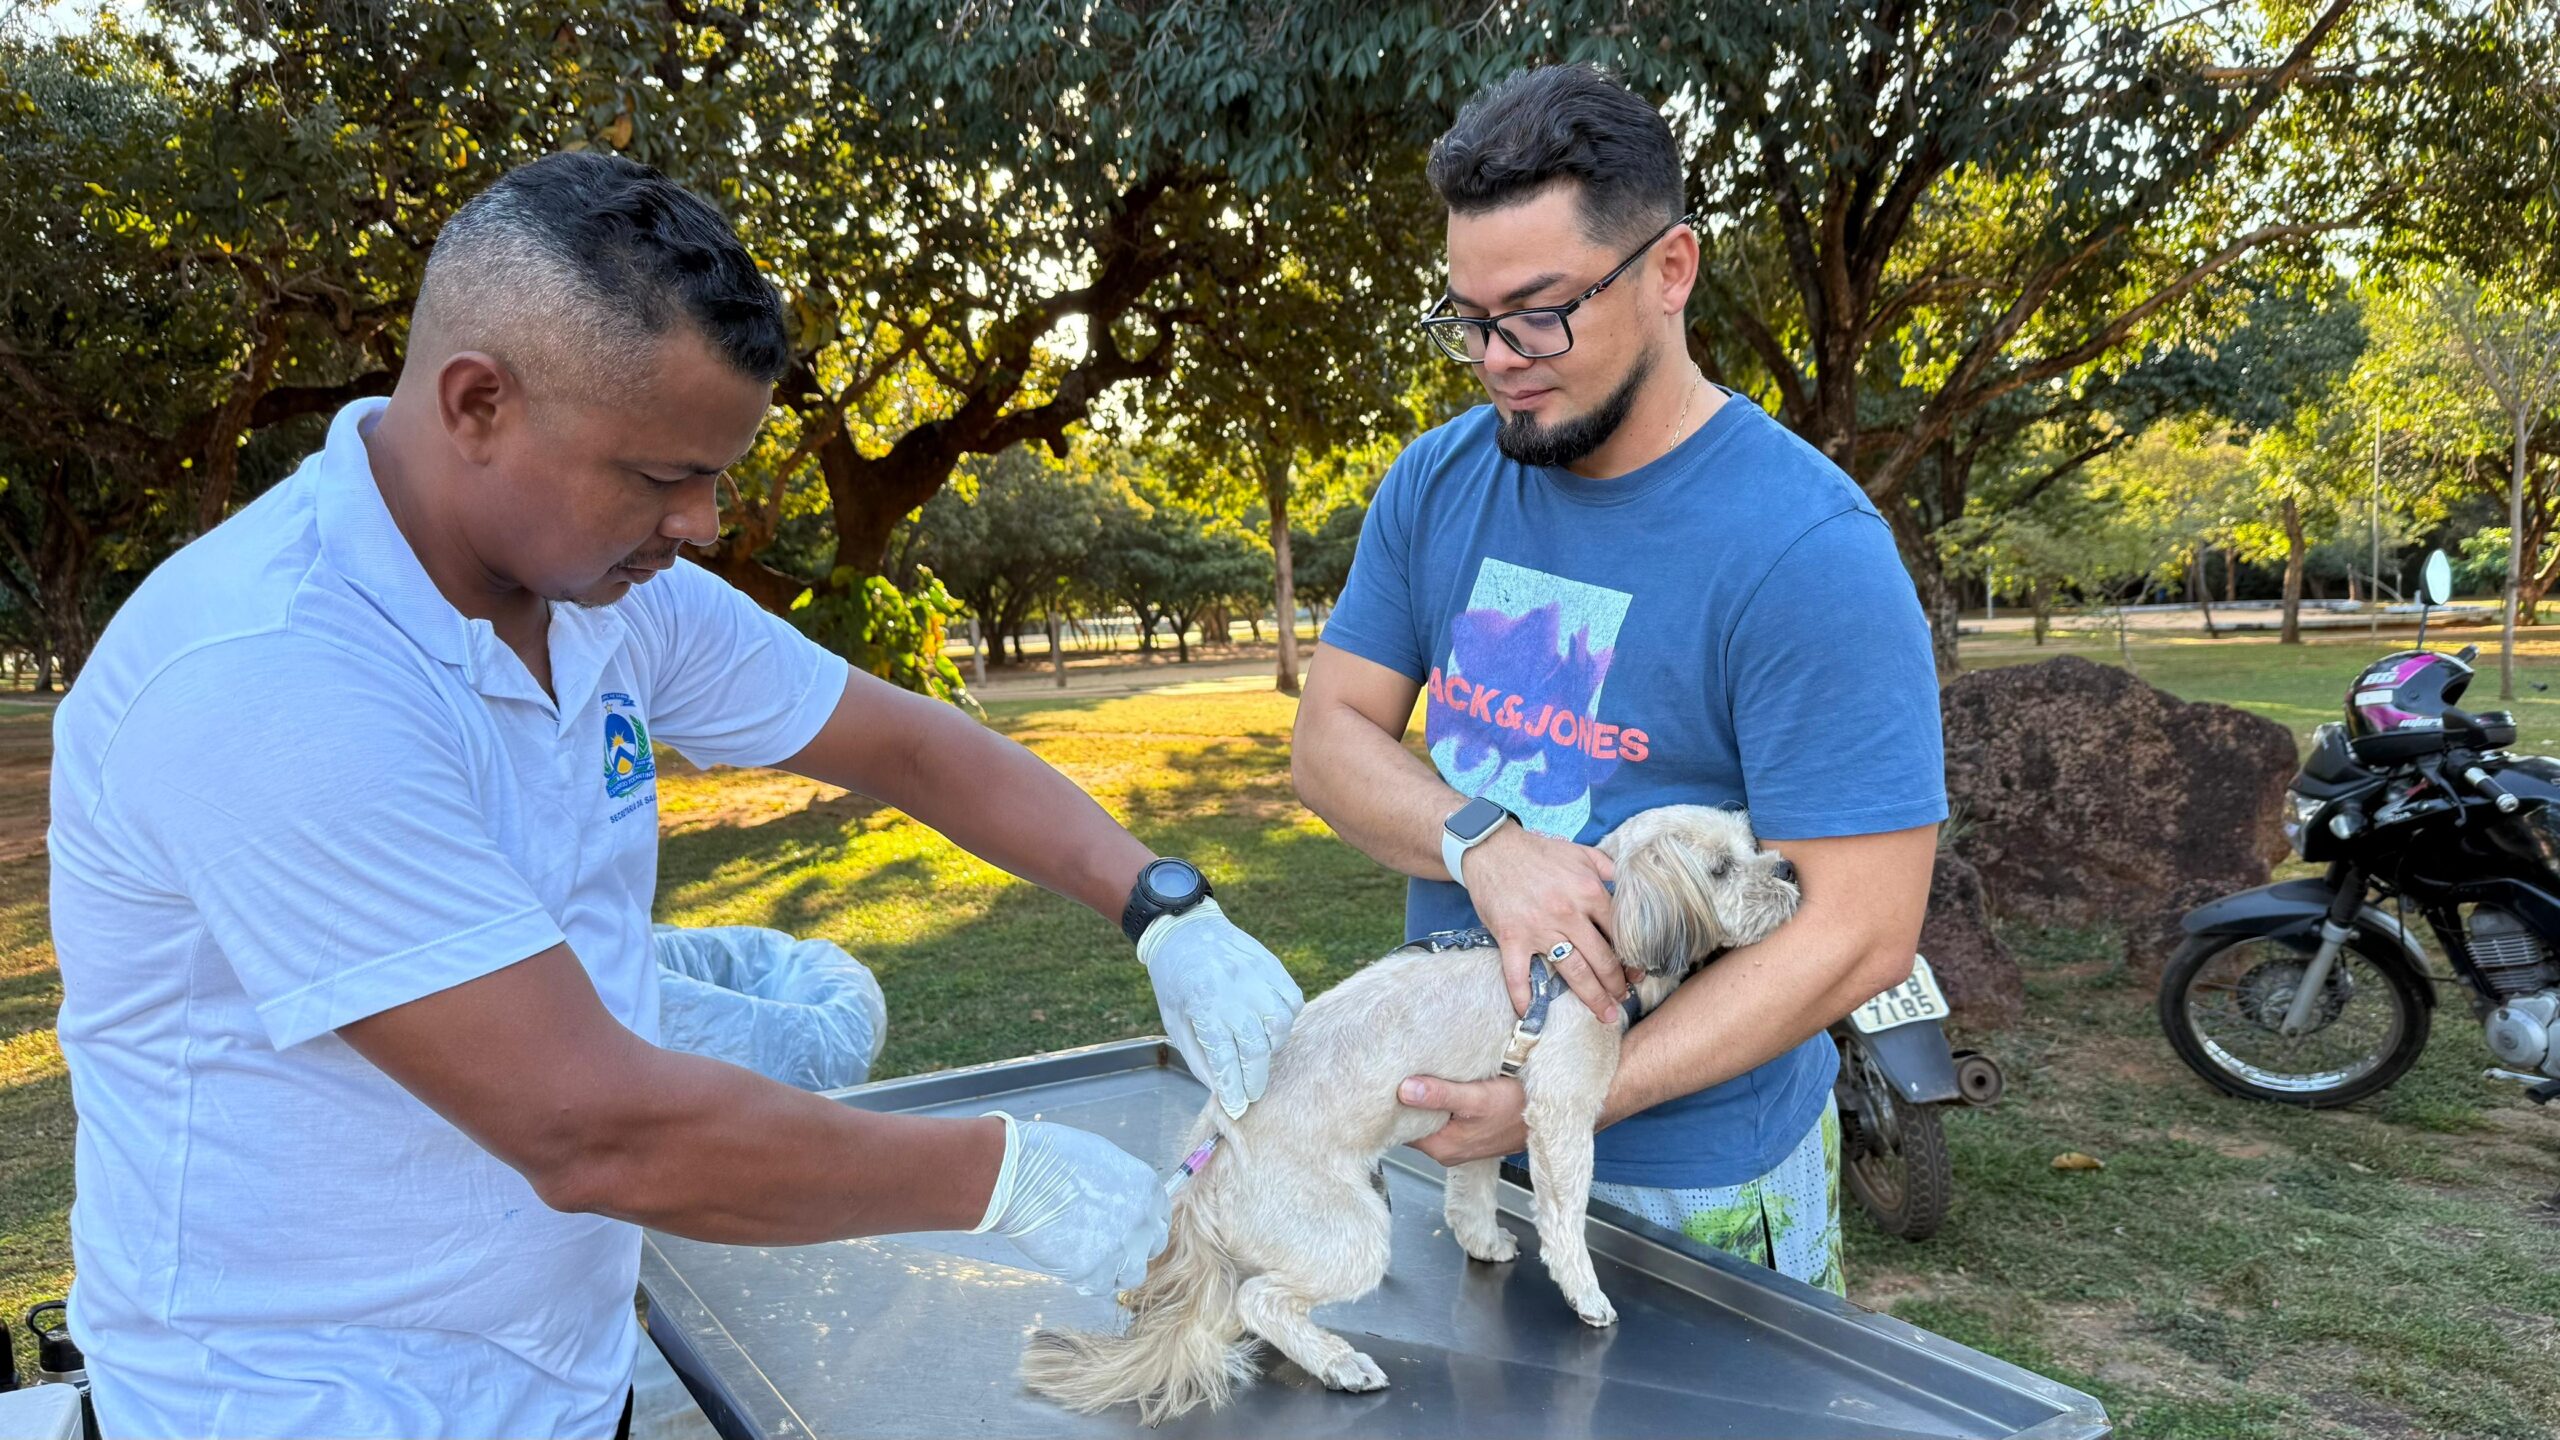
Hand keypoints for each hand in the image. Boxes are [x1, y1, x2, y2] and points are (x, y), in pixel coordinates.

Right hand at [974, 1113, 1170, 1294]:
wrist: (1020, 1176)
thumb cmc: (1054, 1157)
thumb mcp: (1103, 1159)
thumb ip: (1123, 1186)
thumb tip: (1123, 1202)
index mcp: (1147, 1189)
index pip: (1161, 1219)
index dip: (1142, 1227)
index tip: (1125, 1231)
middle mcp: (1142, 1221)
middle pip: (1151, 1248)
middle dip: (1131, 1250)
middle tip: (1104, 1245)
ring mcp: (1121, 1249)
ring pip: (1131, 1276)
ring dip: (1112, 1272)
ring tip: (1087, 1261)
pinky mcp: (1093, 1271)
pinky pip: (1098, 1287)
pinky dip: (1084, 1281)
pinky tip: (1068, 1266)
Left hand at [1136, 897, 1304, 1117]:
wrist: (1186, 930)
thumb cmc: (1176, 981)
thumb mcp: (1175, 1022)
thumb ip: (1199, 1058)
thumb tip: (1221, 1089)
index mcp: (1203, 1008)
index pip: (1225, 1061)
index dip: (1234, 1089)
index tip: (1238, 1108)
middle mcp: (1234, 994)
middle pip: (1256, 1050)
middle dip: (1255, 1079)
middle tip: (1252, 1093)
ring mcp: (1257, 978)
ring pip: (1280, 1027)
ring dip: (1271, 1048)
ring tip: (1257, 1053)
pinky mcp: (1273, 967)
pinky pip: (1292, 1002)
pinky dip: (1286, 1020)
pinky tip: (1271, 1025)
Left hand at [1397, 1074, 1529, 1165]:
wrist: (1551, 1114)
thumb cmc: (1518, 1108)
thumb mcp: (1477, 1098)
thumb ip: (1441, 1095)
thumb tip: (1404, 1090)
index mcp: (1441, 1146)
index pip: (1400, 1127)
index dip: (1391, 1104)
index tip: (1386, 1078)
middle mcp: (1446, 1149)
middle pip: (1412, 1121)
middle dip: (1406, 1098)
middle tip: (1398, 1067)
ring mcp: (1457, 1142)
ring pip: (1428, 1118)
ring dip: (1424, 1097)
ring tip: (1416, 1069)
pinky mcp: (1468, 1132)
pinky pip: (1444, 1116)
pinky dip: (1440, 1099)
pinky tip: (1441, 1080)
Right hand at [1462, 825, 1631, 1020]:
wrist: (1491, 847)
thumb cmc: (1538, 851)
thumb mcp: (1582, 852)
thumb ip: (1609, 868)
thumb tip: (1633, 886)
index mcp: (1588, 892)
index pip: (1619, 933)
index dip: (1631, 957)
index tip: (1637, 974)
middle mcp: (1568, 914)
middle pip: (1601, 959)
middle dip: (1616, 984)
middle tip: (1623, 1000)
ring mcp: (1539, 929)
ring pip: (1572, 972)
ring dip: (1592, 997)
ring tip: (1605, 1014)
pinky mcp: (1512, 938)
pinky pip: (1518, 974)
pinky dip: (1522, 996)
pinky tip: (1529, 1014)